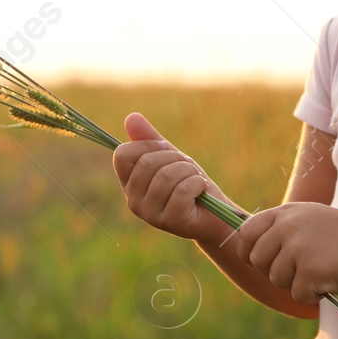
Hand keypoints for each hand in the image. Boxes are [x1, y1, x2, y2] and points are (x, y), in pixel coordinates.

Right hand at [112, 112, 235, 242]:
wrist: (215, 213)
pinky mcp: (170, 221)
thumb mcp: (170, 157)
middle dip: (175, 158)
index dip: (148, 146)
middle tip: (188, 169)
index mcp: (129, 184)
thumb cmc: (190, 183)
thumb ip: (150, 139)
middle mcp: (133, 201)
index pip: (122, 155)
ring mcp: (149, 214)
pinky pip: (183, 190)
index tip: (167, 149)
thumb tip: (131, 117)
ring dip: (189, 172)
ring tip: (195, 181)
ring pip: (167, 175)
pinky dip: (198, 184)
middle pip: (147, 163)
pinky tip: (201, 192)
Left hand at [233, 202, 337, 305]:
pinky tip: (327, 282)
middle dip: (273, 271)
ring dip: (294, 284)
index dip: (247, 250)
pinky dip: (311, 295)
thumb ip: (278, 227)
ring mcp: (298, 249)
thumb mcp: (305, 217)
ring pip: (276, 280)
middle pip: (257, 260)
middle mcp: (287, 227)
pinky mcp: (310, 271)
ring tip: (317, 273)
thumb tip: (246, 247)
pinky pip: (297, 294)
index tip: (256, 261)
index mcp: (284, 213)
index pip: (246, 233)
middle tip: (296, 270)